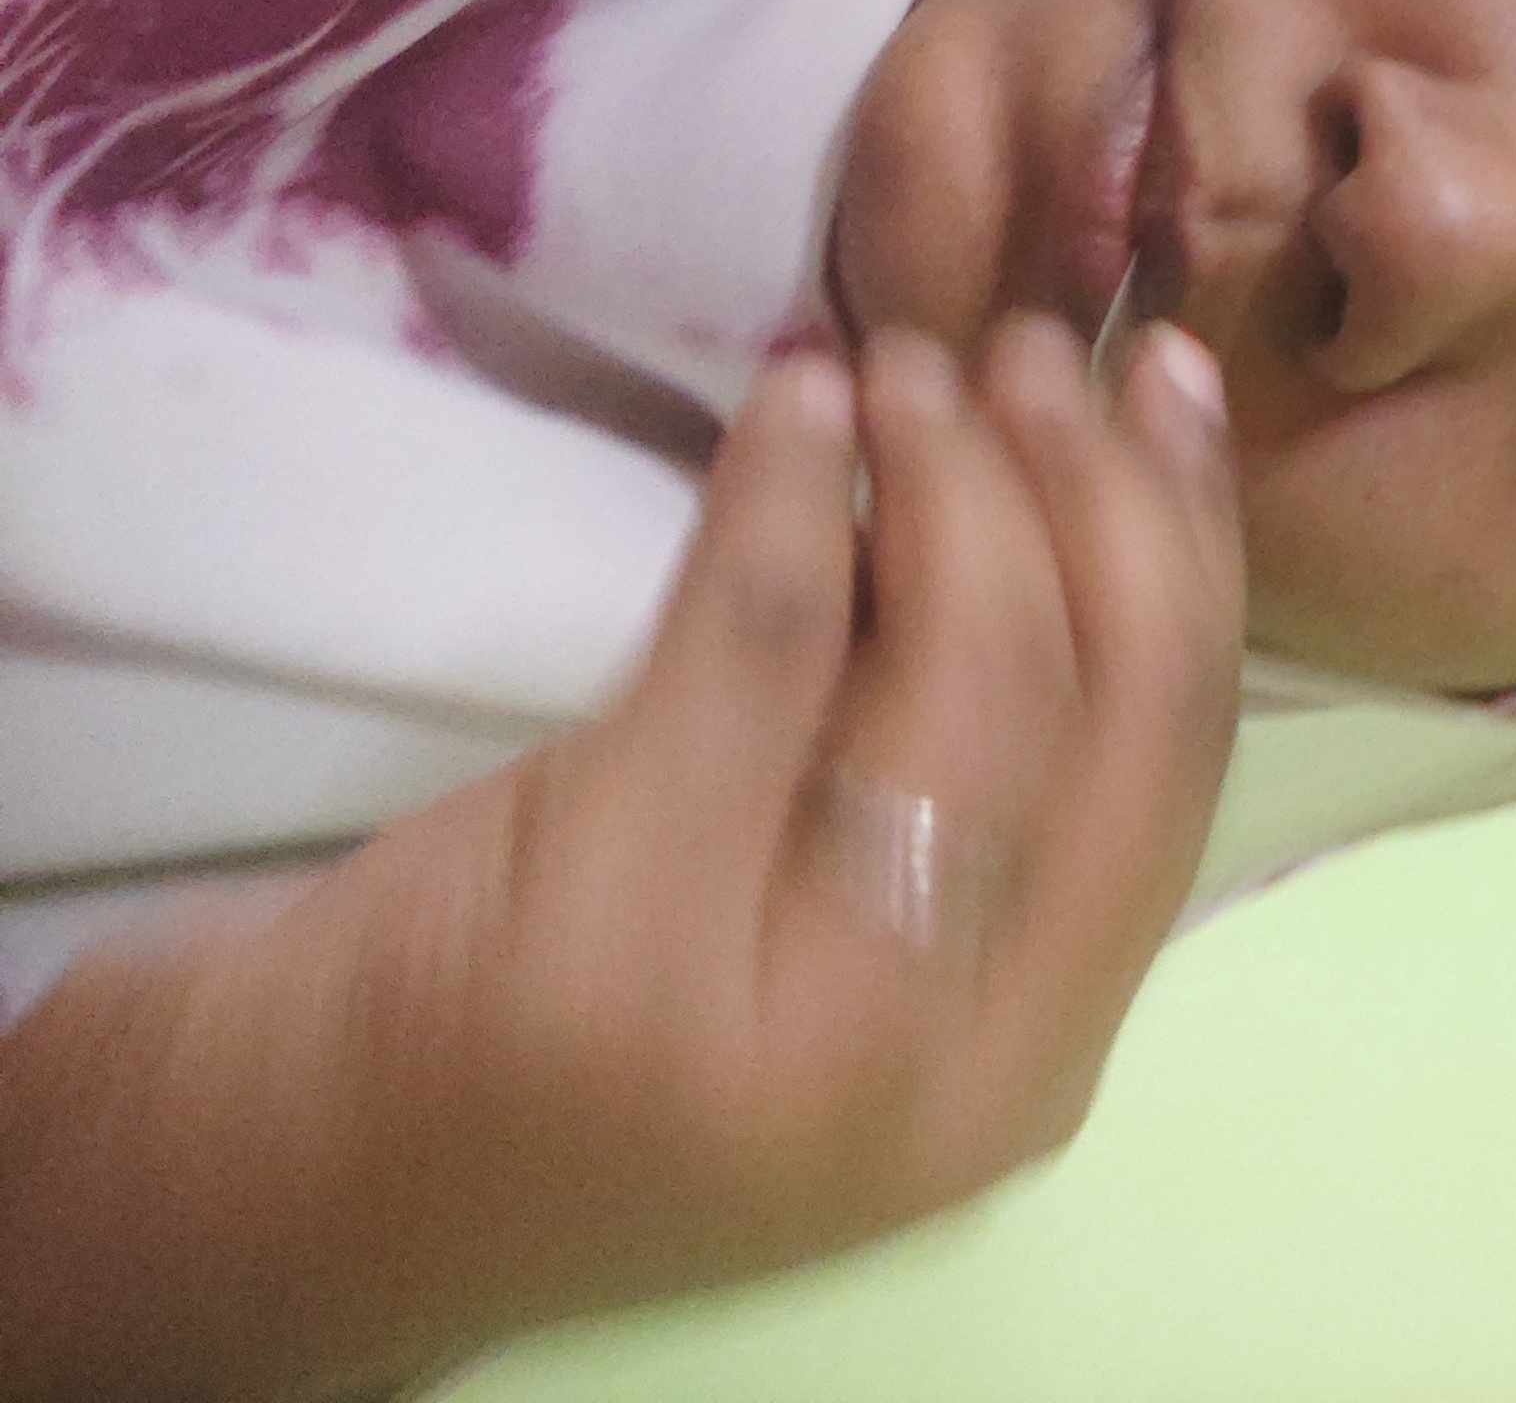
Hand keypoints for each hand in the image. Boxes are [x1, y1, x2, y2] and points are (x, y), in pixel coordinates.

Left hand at [305, 315, 1243, 1355]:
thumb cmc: (596, 1020)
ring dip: (961, 467)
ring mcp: (795, 1019)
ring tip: (915, 363)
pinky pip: (767, 637)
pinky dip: (793, 483)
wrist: (315, 1170)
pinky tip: (796, 398)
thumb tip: (1073, 480)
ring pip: (968, 670)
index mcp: (1031, 1064)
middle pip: (1101, 707)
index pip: (1180, 762)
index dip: (1195, 543)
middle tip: (1040, 352)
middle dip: (1092, 488)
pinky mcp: (627, 935)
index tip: (1166, 384)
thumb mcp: (844, 946)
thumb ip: (976, 790)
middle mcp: (951, 1067)